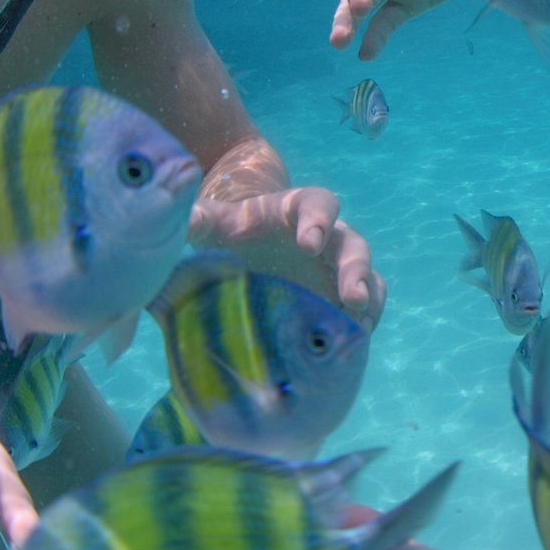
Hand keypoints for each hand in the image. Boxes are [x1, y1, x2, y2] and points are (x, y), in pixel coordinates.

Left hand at [191, 185, 385, 329]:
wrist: (250, 250)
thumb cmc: (236, 230)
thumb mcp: (216, 222)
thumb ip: (199, 220)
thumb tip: (180, 222)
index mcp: (299, 210)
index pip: (319, 205)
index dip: (319, 221)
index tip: (310, 242)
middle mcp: (329, 238)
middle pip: (353, 247)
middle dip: (354, 270)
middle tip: (350, 295)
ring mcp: (339, 271)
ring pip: (368, 278)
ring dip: (368, 300)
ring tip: (360, 325)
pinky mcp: (342, 299)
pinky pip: (366, 309)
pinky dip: (363, 324)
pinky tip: (352, 345)